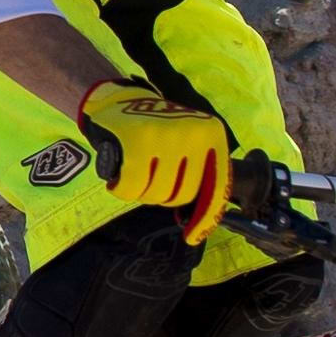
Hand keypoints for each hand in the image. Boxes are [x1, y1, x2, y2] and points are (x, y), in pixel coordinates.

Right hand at [80, 82, 233, 221]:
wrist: (118, 100)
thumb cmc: (157, 132)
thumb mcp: (189, 145)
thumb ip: (199, 176)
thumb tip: (193, 222)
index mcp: (213, 135)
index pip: (217, 187)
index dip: (205, 218)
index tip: (191, 236)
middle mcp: (195, 133)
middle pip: (183, 195)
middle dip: (163, 196)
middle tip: (150, 179)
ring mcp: (167, 136)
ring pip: (158, 194)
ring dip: (142, 193)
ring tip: (135, 173)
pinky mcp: (138, 141)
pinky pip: (132, 187)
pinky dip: (122, 189)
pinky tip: (119, 178)